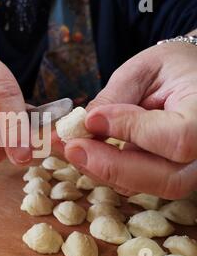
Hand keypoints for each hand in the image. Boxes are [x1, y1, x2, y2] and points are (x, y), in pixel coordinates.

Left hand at [64, 42, 196, 198]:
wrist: (190, 79)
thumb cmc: (171, 68)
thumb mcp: (142, 70)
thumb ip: (114, 99)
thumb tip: (83, 125)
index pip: (178, 136)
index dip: (132, 131)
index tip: (92, 119)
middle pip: (167, 179)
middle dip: (111, 166)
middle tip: (71, 148)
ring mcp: (193, 168)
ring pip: (150, 187)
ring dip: (103, 171)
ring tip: (71, 147)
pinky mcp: (171, 175)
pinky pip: (139, 183)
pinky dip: (107, 170)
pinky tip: (85, 152)